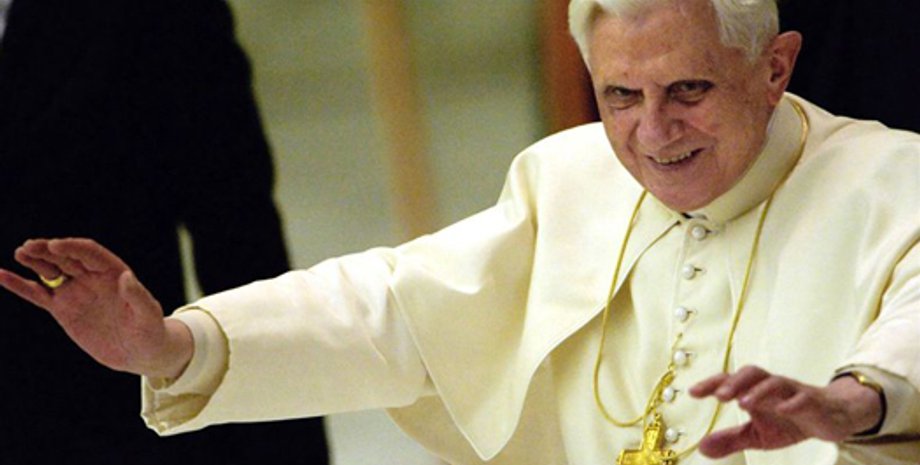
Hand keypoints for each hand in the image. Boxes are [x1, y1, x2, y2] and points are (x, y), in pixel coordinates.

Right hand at [0, 238, 192, 377]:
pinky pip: (37, 294)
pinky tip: (2, 275)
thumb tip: (127, 277)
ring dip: (34, 261)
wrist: (141, 352)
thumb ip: (139, 297)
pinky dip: (20, 285)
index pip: (90, 253)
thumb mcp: (149, 315)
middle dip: (49, 250)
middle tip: (29, 247)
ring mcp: (75, 291)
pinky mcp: (62, 309)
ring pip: (50, 271)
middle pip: (66, 257)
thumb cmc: (151, 331)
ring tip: (20, 253)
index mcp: (114, 272)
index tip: (56, 246)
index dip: (73, 248)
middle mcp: (92, 277)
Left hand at [690, 365, 882, 457]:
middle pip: (752, 374)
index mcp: (755, 392)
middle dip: (734, 383)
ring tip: (743, 403)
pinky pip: (804, 398)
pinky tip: (782, 409)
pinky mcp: (814, 403)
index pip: (731, 382)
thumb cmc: (789, 422)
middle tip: (718, 396)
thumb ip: (731, 439)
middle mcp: (772, 387)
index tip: (693, 392)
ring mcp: (794, 392)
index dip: (712, 384)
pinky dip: (792, 402)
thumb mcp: (757, 435)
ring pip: (776, 382)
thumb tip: (701, 449)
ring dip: (759, 390)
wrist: (832, 418)